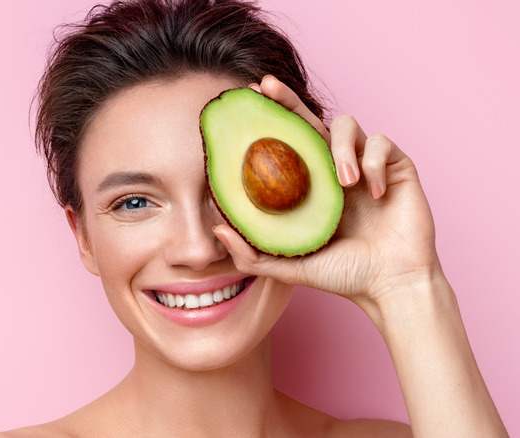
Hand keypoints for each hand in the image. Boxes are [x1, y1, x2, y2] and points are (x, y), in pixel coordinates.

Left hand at [213, 75, 440, 310]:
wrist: (390, 285)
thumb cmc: (342, 275)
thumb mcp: (288, 267)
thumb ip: (252, 253)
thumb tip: (216, 228)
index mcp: (310, 185)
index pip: (286, 143)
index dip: (268, 119)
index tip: (246, 100)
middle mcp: (335, 169)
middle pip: (309, 120)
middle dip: (287, 100)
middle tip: (266, 87)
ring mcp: (365, 165)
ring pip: (347, 125)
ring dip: (340, 147)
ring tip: (343, 182)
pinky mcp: (395, 166)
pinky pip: (382, 143)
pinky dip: (373, 162)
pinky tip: (373, 193)